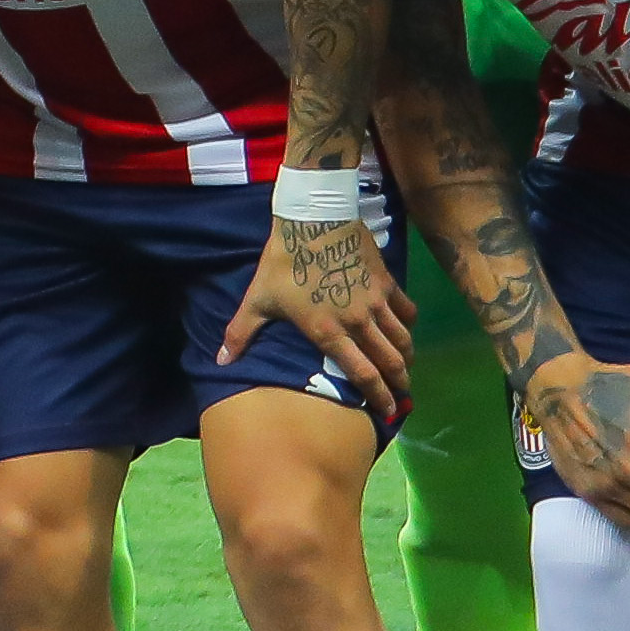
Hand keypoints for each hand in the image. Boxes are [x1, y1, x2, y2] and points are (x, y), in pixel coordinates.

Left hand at [219, 211, 412, 426]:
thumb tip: (220, 361)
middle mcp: (358, 322)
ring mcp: (376, 302)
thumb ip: (240, 333)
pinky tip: (405, 327)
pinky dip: (409, 323)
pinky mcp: (387, 282)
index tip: (388, 412)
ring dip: (407, 357)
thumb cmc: (284, 261)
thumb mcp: (258, 298)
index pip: (362, 375)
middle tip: (402, 395)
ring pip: (403, 339)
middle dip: (399, 383)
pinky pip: (406, 309)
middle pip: (391, 362)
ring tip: (405, 367)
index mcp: (328, 332)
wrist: (313, 218)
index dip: (378, 397)